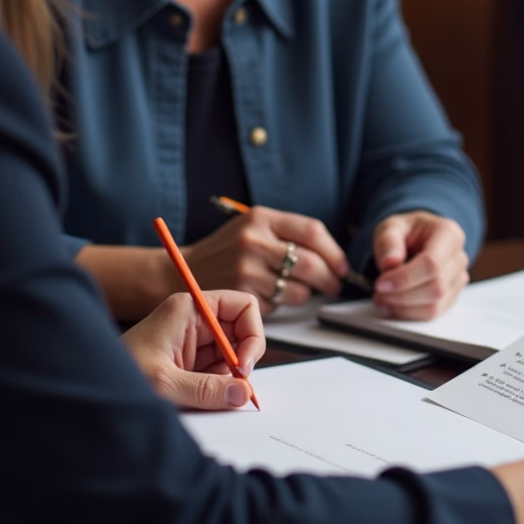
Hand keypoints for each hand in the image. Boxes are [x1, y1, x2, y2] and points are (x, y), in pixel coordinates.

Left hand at [121, 289, 265, 409]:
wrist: (87, 393)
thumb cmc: (115, 375)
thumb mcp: (164, 383)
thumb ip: (207, 389)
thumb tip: (243, 393)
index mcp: (189, 310)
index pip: (242, 306)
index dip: (252, 333)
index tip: (244, 364)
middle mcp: (194, 322)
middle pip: (241, 331)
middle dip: (243, 359)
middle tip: (237, 386)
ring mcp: (192, 344)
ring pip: (231, 355)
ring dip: (230, 377)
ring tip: (213, 395)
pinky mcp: (188, 365)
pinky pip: (217, 372)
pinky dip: (219, 387)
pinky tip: (205, 398)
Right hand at [182, 207, 348, 314]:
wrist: (181, 272)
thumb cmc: (226, 250)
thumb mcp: (252, 227)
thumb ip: (286, 233)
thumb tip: (331, 254)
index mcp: (261, 218)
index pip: (313, 232)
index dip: (334, 252)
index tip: (341, 266)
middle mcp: (254, 241)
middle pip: (311, 263)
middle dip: (330, 279)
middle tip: (334, 285)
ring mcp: (247, 269)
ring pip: (298, 290)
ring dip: (305, 295)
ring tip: (299, 291)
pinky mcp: (242, 294)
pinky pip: (278, 305)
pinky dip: (281, 304)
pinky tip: (270, 296)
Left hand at [371, 211, 469, 318]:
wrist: (414, 240)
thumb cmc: (404, 232)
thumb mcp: (390, 227)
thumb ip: (388, 241)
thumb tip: (390, 262)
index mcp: (449, 234)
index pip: (432, 263)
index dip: (405, 278)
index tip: (381, 283)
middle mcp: (458, 257)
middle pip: (435, 287)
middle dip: (402, 295)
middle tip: (378, 291)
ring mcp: (457, 279)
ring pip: (434, 305)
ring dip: (403, 307)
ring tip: (382, 297)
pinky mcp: (451, 296)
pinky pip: (431, 313)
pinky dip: (408, 313)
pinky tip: (392, 304)